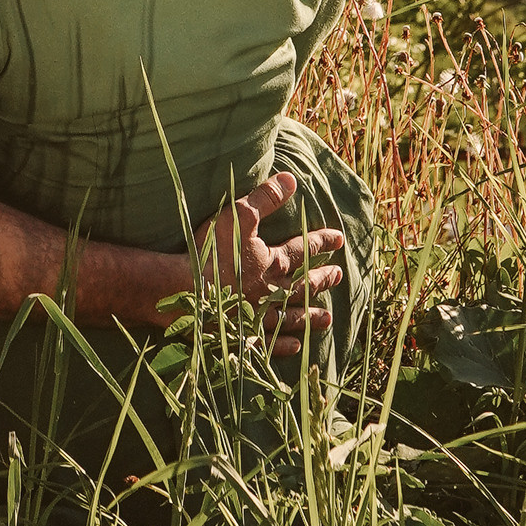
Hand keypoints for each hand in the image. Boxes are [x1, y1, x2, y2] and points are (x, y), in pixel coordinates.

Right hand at [186, 168, 344, 347]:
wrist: (186, 291)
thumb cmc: (210, 251)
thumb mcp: (238, 216)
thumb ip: (265, 198)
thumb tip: (291, 180)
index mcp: (272, 262)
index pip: (303, 249)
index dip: (321, 242)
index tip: (339, 239)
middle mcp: (272, 290)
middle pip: (302, 284)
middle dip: (321, 279)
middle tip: (338, 276)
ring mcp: (259, 315)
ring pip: (292, 316)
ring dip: (310, 316)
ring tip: (328, 318)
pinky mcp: (245, 334)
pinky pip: (271, 340)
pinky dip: (284, 343)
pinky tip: (296, 345)